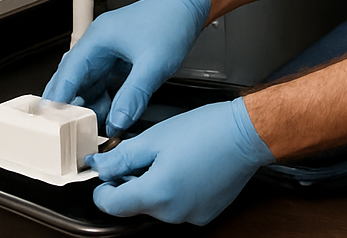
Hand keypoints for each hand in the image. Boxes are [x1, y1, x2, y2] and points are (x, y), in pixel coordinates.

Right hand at [42, 0, 209, 135]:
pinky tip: (107, 116)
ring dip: (86, 106)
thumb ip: (134, 94)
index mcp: (98, 39)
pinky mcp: (118, 60)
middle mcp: (98, 45)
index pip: (68, 73)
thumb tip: (117, 122)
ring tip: (89, 129)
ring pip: (86, 85)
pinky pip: (101, 85)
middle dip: (67, 105)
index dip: (58, 99)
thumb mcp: (153, 63)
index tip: (49, 123)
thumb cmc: (170, 22)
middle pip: (72, 80)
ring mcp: (107, 52)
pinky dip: (101, 101)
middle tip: (65, 133)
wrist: (188, 8)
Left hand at [86, 98, 273, 224]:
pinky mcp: (205, 214)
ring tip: (168, 155)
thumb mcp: (155, 137)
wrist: (246, 134)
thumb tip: (100, 166)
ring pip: (158, 205)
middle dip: (132, 181)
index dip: (103, 189)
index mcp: (157, 194)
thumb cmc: (205, 130)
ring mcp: (191, 217)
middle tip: (141, 153)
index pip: (113, 206)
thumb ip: (123, 157)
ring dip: (154, 185)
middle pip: (137, 204)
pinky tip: (185, 165)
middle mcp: (173, 214)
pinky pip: (179, 206)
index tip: (105, 174)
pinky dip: (175, 190)